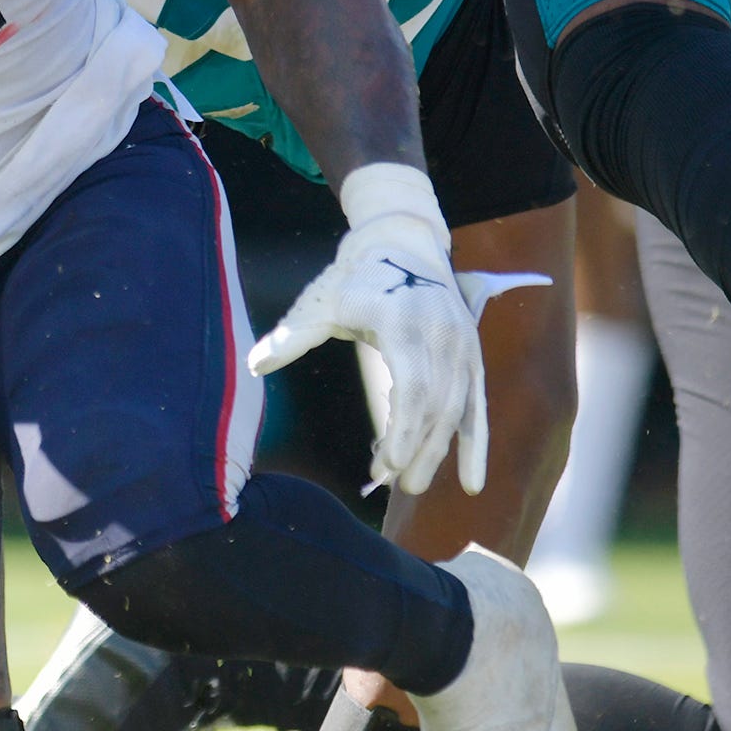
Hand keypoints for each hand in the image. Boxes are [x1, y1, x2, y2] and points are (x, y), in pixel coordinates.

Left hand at [247, 163, 491, 495]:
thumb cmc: (356, 278)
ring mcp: (463, 346)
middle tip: (391, 486)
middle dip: (416, 450)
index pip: (413, 385)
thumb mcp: (322, 301)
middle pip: (435, 406)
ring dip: (436, 452)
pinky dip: (475, 446)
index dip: (404, 430)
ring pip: (455, 410)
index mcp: (403, 320)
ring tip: (411, 485)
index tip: (387, 467)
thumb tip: (254, 364)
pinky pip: (476, 406)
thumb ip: (294, 335)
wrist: (406, 244)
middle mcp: (441, 334)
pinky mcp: (473, 357)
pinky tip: (471, 485)